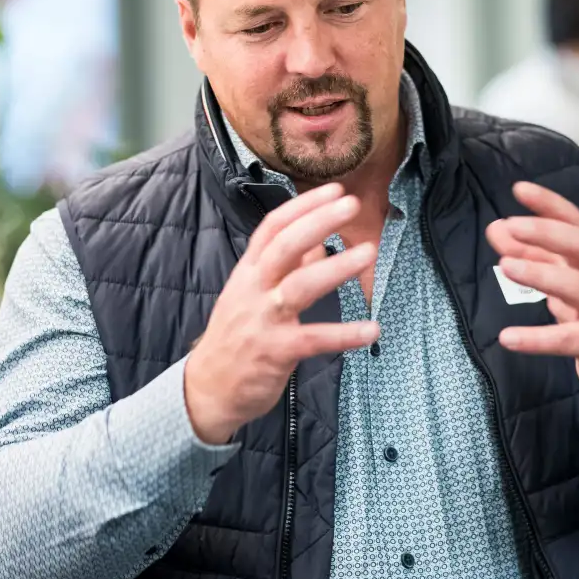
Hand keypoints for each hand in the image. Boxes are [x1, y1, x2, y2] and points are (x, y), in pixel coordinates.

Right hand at [183, 183, 378, 444]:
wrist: (207, 388)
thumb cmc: (236, 337)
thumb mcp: (254, 295)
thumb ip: (286, 270)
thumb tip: (320, 244)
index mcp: (248, 271)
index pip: (273, 227)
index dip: (303, 206)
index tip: (334, 190)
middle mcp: (253, 289)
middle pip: (284, 246)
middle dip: (318, 221)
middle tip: (350, 205)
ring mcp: (263, 320)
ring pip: (299, 287)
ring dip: (335, 268)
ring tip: (368, 253)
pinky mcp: (275, 352)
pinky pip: (313, 339)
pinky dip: (344, 335)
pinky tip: (372, 329)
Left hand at [485, 182, 578, 402]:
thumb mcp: (561, 277)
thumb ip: (529, 254)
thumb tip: (495, 228)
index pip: (575, 222)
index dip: (550, 204)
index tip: (519, 189)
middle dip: (547, 232)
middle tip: (511, 225)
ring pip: (577, 287)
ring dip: (540, 274)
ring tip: (506, 265)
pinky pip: (568, 339)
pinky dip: (536, 339)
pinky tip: (507, 337)